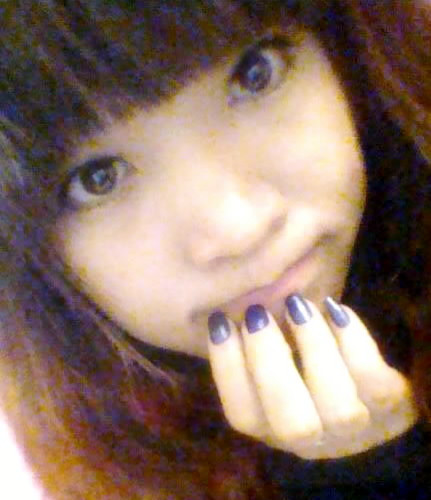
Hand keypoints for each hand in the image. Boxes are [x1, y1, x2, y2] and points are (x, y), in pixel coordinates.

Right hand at [207, 294, 417, 458]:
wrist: (364, 394)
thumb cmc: (302, 370)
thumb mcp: (272, 362)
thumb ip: (249, 346)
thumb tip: (225, 312)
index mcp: (272, 426)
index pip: (243, 415)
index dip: (228, 369)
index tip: (221, 322)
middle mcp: (312, 439)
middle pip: (291, 423)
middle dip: (269, 362)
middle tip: (257, 313)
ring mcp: (355, 428)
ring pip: (338, 407)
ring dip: (313, 348)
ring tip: (297, 305)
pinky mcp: (391, 407)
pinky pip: (375, 382)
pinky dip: (352, 341)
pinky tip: (335, 309)